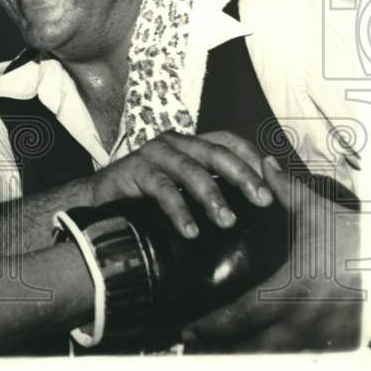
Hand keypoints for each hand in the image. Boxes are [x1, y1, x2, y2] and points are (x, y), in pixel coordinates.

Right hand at [86, 130, 274, 238]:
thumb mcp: (185, 192)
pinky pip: (161, 188)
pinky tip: (191, 230)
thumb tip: (257, 204)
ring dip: (212, 195)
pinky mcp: (133, 170)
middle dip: (243, 176)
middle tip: (262, 201)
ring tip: (227, 221)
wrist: (97, 203)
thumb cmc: (147, 201)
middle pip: (215, 152)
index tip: (272, 183)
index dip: (252, 157)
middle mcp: (173, 143)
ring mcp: (153, 154)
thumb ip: (214, 190)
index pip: (228, 140)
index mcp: (190, 145)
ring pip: (190, 169)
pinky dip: (179, 210)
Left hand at [182, 156, 361, 351]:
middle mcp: (308, 318)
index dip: (213, 326)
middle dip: (223, 351)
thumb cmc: (358, 235)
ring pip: (279, 358)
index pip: (244, 314)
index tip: (188, 331)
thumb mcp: (319, 211)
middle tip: (195, 349)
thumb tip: (263, 162)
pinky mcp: (344, 343)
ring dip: (249, 357)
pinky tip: (262, 355)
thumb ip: (286, 190)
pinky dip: (282, 358)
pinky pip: (306, 358)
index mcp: (294, 287)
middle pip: (255, 348)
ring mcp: (327, 336)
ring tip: (218, 356)